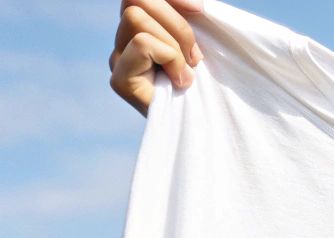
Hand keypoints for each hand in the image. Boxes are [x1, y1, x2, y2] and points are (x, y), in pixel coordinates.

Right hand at [110, 0, 205, 115]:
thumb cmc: (211, 82)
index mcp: (141, 24)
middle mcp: (123, 39)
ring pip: (137, 18)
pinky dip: (170, 58)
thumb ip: (190, 13)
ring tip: (188, 70)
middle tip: (195, 55)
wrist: (211, 125)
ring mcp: (117, 59)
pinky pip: (142, 44)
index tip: (199, 10)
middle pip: (134, 0)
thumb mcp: (202, 38)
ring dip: (174, 44)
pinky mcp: (119, 80)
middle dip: (176, 23)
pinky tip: (181, 81)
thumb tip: (195, 5)